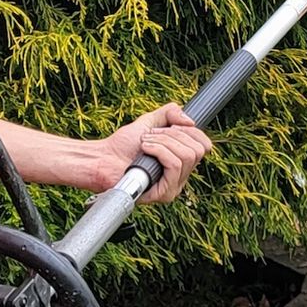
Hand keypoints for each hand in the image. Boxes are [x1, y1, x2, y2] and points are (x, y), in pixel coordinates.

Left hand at [86, 103, 212, 207]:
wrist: (102, 158)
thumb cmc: (122, 145)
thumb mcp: (150, 122)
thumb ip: (170, 113)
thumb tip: (191, 120)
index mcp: (181, 162)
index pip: (204, 145)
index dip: (190, 131)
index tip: (168, 127)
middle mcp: (180, 177)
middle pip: (197, 150)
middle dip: (172, 135)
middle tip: (151, 136)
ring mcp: (173, 187)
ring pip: (186, 156)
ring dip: (163, 142)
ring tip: (145, 143)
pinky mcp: (163, 193)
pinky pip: (174, 165)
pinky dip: (159, 151)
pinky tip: (144, 150)